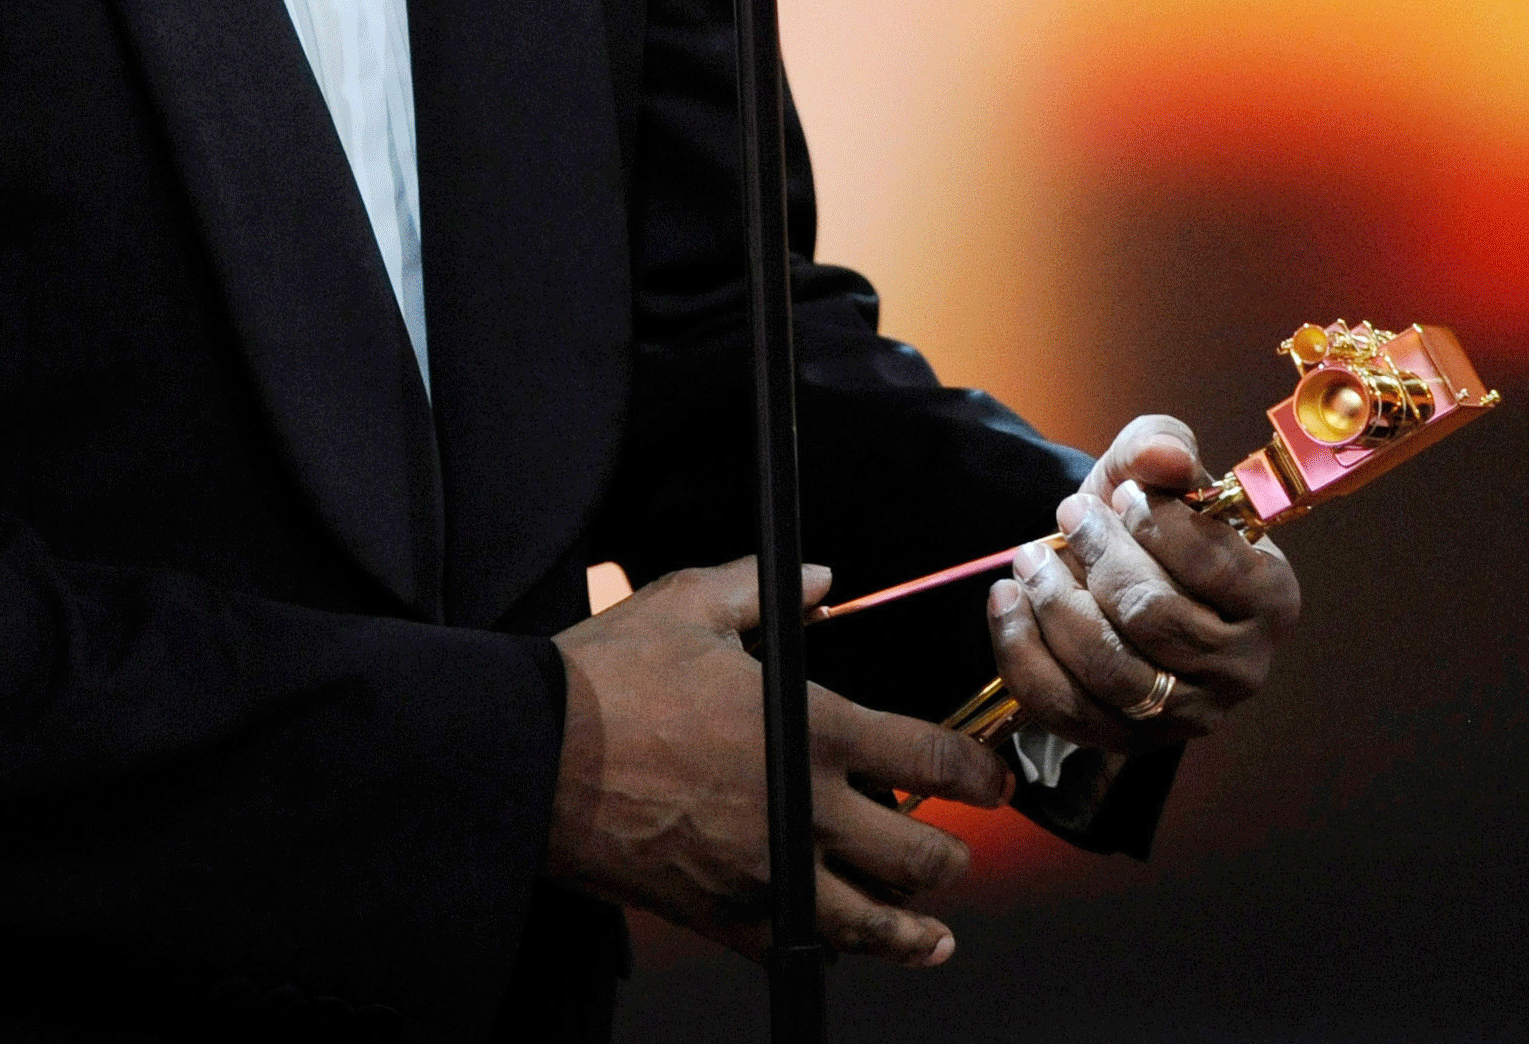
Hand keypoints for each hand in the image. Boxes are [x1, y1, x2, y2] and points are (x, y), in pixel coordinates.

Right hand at [547, 555, 1012, 965]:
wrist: (536, 757)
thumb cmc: (610, 676)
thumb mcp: (688, 603)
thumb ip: (768, 589)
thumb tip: (821, 580)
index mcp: (812, 729)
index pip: (929, 758)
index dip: (978, 774)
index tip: (992, 780)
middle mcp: (806, 811)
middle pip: (919, 855)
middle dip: (952, 854)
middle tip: (959, 846)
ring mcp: (769, 874)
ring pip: (871, 922)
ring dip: (915, 928)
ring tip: (936, 933)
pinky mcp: (724, 914)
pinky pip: (799, 946)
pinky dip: (833, 949)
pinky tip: (844, 944)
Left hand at [987, 412, 1302, 752]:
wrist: (1108, 573)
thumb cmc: (1143, 522)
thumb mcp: (1151, 469)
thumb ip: (1161, 444)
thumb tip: (1168, 457)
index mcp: (1271, 597)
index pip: (1212, 564)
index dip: (1153, 523)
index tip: (1118, 496)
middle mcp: (1243, 668)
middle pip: (1156, 618)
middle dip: (1099, 559)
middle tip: (1069, 517)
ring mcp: (1189, 714)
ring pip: (1112, 670)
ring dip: (1056, 605)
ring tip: (1030, 558)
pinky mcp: (1131, 741)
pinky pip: (1066, 708)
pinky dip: (1023, 651)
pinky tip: (1008, 601)